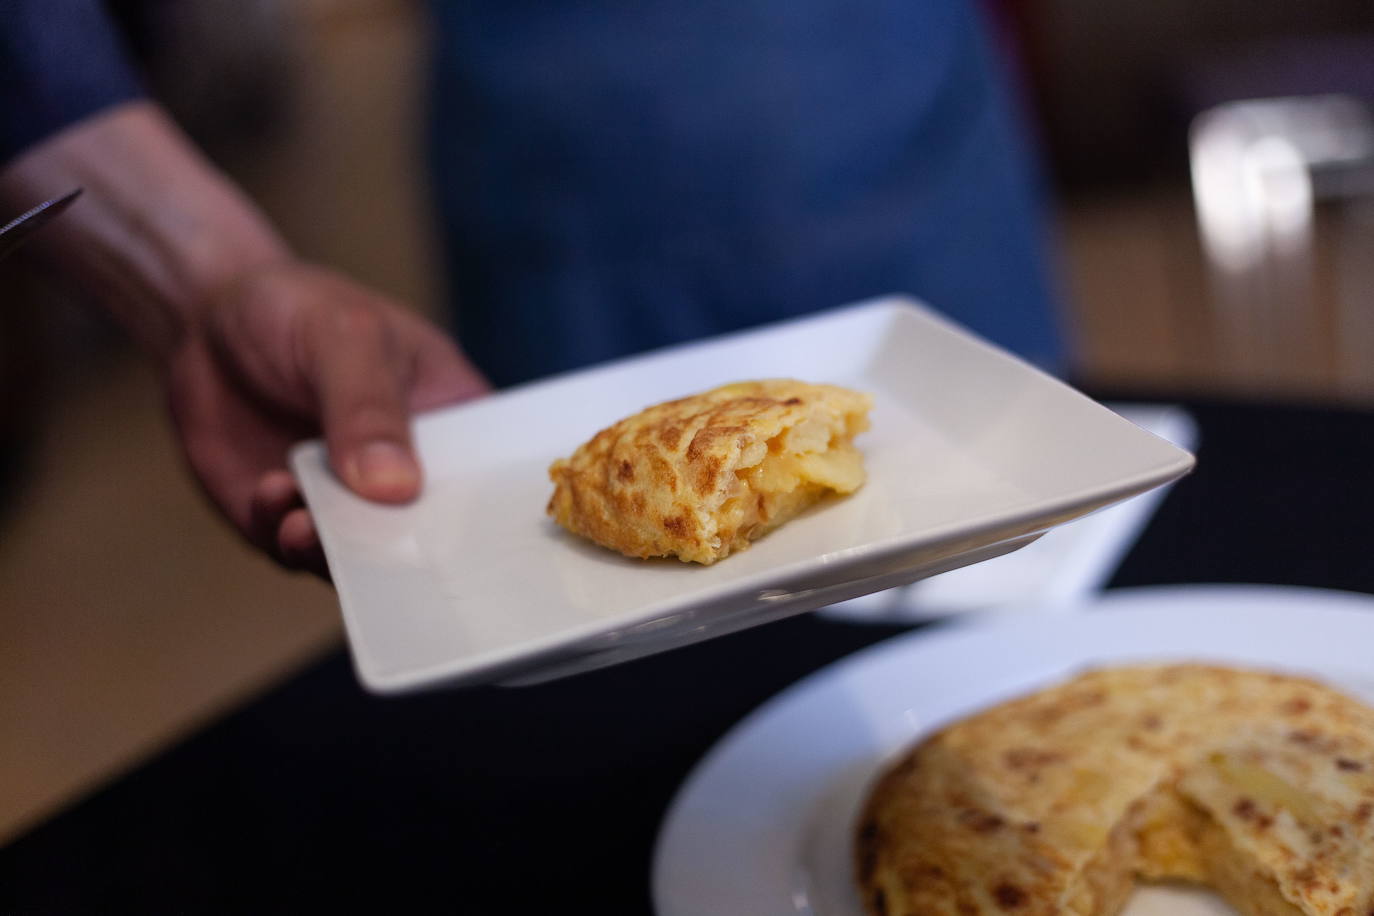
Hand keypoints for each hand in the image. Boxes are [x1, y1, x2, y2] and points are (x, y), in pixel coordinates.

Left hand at [165, 260, 488, 575]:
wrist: (209, 322)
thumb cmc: (300, 309)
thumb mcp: (346, 337)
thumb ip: (369, 408)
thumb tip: (395, 487)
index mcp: (453, 421)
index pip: (490, 480)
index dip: (488, 515)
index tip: (470, 535)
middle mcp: (411, 472)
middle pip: (433, 532)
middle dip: (407, 549)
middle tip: (379, 546)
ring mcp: (354, 503)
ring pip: (366, 554)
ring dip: (336, 549)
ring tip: (306, 524)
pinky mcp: (296, 521)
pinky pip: (301, 551)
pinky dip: (286, 536)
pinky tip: (271, 492)